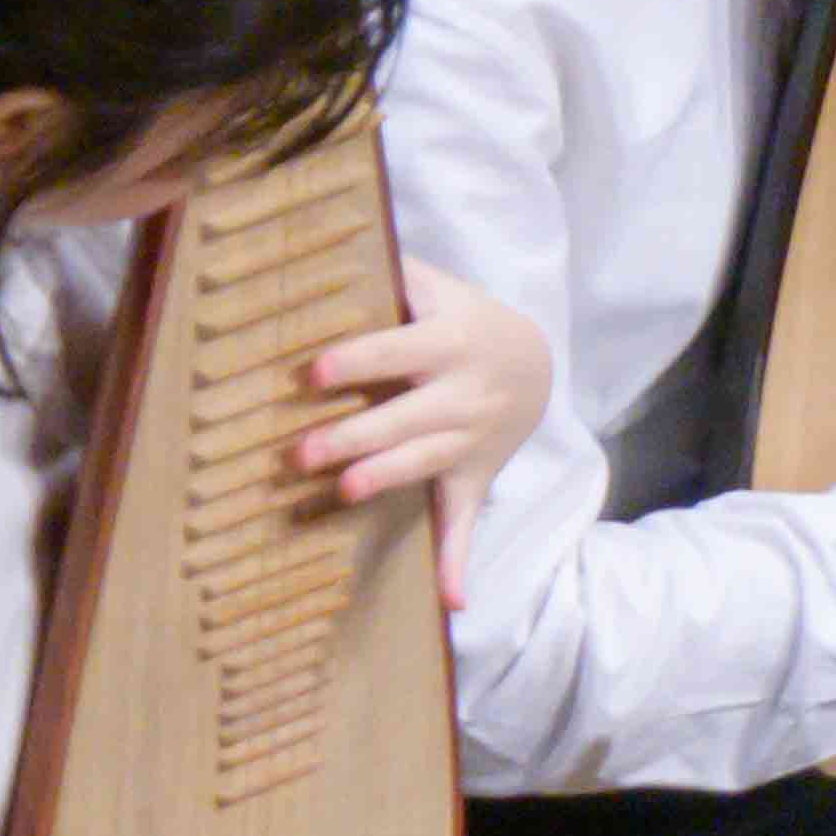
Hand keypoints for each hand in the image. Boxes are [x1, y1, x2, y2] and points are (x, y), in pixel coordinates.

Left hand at [293, 261, 545, 612]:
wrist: (535, 362)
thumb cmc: (460, 318)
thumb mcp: (437, 286)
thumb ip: (392, 270)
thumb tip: (325, 233)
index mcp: (451, 342)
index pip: (399, 350)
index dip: (357, 361)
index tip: (312, 370)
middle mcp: (464, 394)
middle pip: (406, 416)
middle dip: (355, 435)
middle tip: (300, 452)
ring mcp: (471, 440)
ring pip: (426, 463)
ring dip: (389, 478)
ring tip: (346, 491)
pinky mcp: (472, 477)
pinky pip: (467, 520)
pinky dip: (460, 561)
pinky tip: (453, 601)